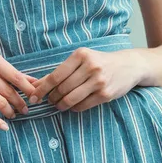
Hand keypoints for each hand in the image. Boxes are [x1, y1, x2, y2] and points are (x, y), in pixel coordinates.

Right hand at [0, 42, 38, 129]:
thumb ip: (5, 68)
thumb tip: (30, 80)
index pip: (14, 74)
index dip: (27, 87)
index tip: (36, 95)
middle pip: (7, 89)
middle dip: (20, 101)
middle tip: (27, 108)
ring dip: (9, 110)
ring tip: (15, 114)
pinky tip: (3, 125)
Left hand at [28, 48, 142, 112]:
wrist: (128, 65)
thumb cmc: (99, 61)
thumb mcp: (81, 59)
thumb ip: (61, 70)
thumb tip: (37, 84)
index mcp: (81, 54)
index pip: (56, 75)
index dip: (42, 88)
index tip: (34, 96)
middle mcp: (90, 66)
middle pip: (62, 88)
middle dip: (52, 97)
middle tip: (49, 100)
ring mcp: (99, 81)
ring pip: (71, 99)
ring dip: (61, 104)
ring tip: (59, 104)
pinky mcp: (106, 94)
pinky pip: (83, 106)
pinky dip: (74, 108)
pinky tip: (72, 105)